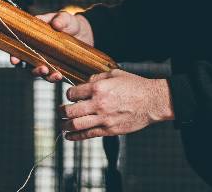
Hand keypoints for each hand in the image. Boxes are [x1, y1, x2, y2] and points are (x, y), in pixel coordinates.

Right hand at [9, 11, 94, 81]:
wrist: (85, 32)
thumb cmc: (69, 22)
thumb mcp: (64, 17)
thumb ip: (60, 19)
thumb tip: (56, 24)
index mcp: (33, 39)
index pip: (19, 49)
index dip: (15, 56)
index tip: (15, 60)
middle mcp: (37, 53)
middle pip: (28, 65)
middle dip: (33, 70)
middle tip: (42, 69)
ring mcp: (47, 62)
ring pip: (41, 73)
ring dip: (46, 76)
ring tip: (56, 74)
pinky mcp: (58, 68)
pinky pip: (54, 76)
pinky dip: (56, 78)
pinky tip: (61, 76)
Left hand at [59, 69, 173, 140]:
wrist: (152, 102)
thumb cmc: (135, 86)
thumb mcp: (115, 74)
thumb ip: (97, 77)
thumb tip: (86, 81)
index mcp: (98, 88)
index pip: (73, 93)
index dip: (69, 94)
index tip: (70, 96)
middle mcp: (98, 104)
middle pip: (71, 111)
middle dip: (61, 111)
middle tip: (59, 111)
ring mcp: (104, 119)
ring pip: (76, 125)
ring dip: (65, 126)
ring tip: (61, 125)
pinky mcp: (109, 130)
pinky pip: (88, 135)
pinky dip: (76, 137)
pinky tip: (69, 136)